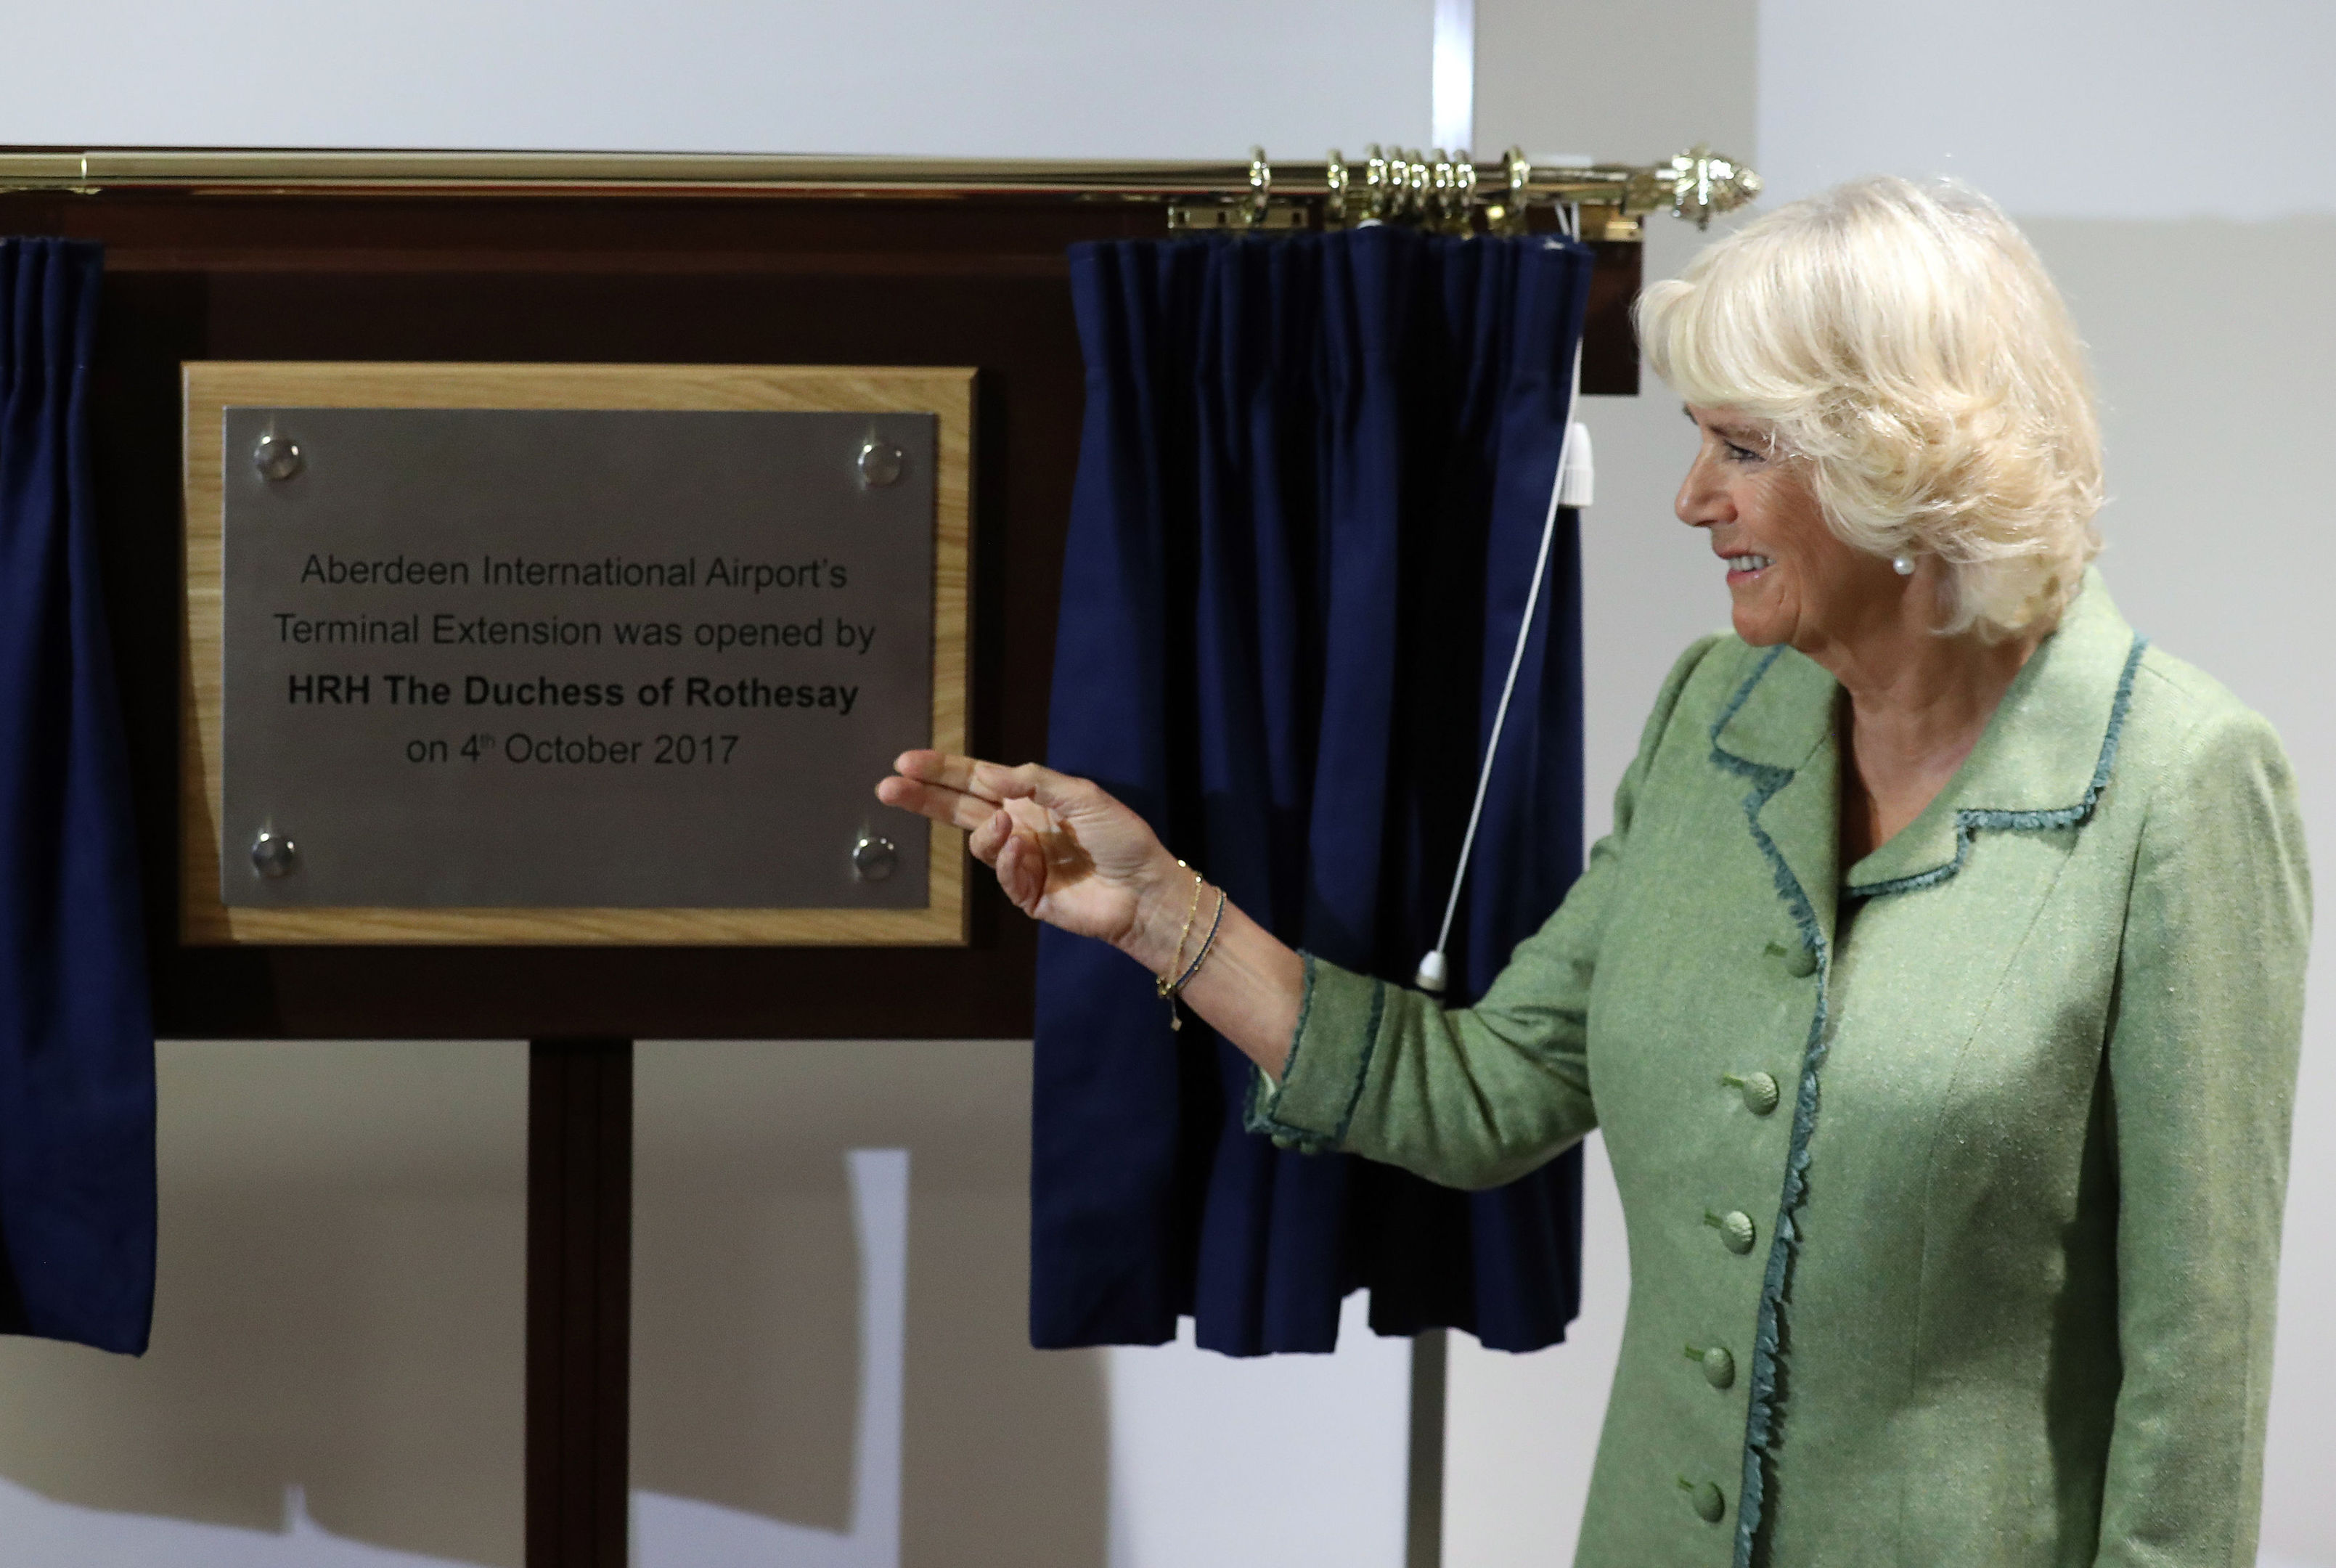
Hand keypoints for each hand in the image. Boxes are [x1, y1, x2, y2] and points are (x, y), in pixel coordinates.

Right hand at [875, 752, 1182, 959]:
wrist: (1146, 891)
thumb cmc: (1121, 838)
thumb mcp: (1081, 795)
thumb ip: (1034, 780)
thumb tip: (988, 773)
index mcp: (1030, 798)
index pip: (975, 780)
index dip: (941, 771)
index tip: (905, 761)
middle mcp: (1019, 826)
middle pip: (959, 809)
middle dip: (924, 798)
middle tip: (887, 787)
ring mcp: (1021, 861)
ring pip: (979, 843)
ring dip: (984, 833)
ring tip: (1005, 826)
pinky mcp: (1027, 894)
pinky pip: (1003, 875)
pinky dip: (1009, 861)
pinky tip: (1025, 854)